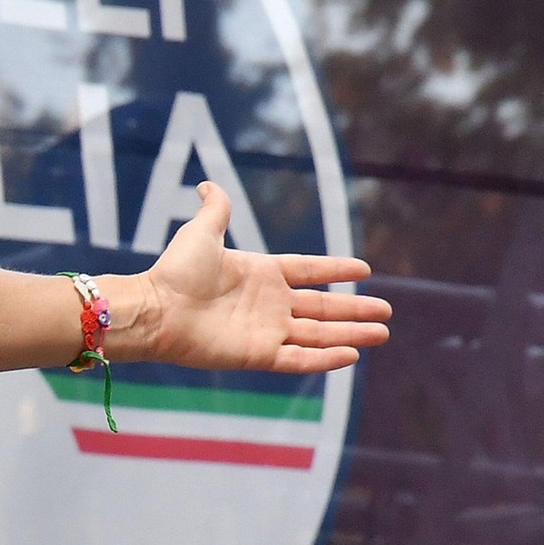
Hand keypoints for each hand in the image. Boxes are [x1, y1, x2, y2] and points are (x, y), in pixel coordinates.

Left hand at [131, 182, 390, 372]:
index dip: (334, 269)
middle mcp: (267, 304)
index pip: (307, 271)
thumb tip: (208, 184)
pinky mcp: (258, 356)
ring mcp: (264, 331)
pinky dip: (325, 359)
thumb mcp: (201, 232)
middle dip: (354, 309)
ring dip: (350, 334)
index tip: (364, 270)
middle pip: (321, 307)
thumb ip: (217, 210)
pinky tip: (351, 356)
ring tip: (381, 333)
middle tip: (386, 311)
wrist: (156, 309)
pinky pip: (299, 359)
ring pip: (318, 335)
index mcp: (260, 273)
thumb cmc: (176, 271)